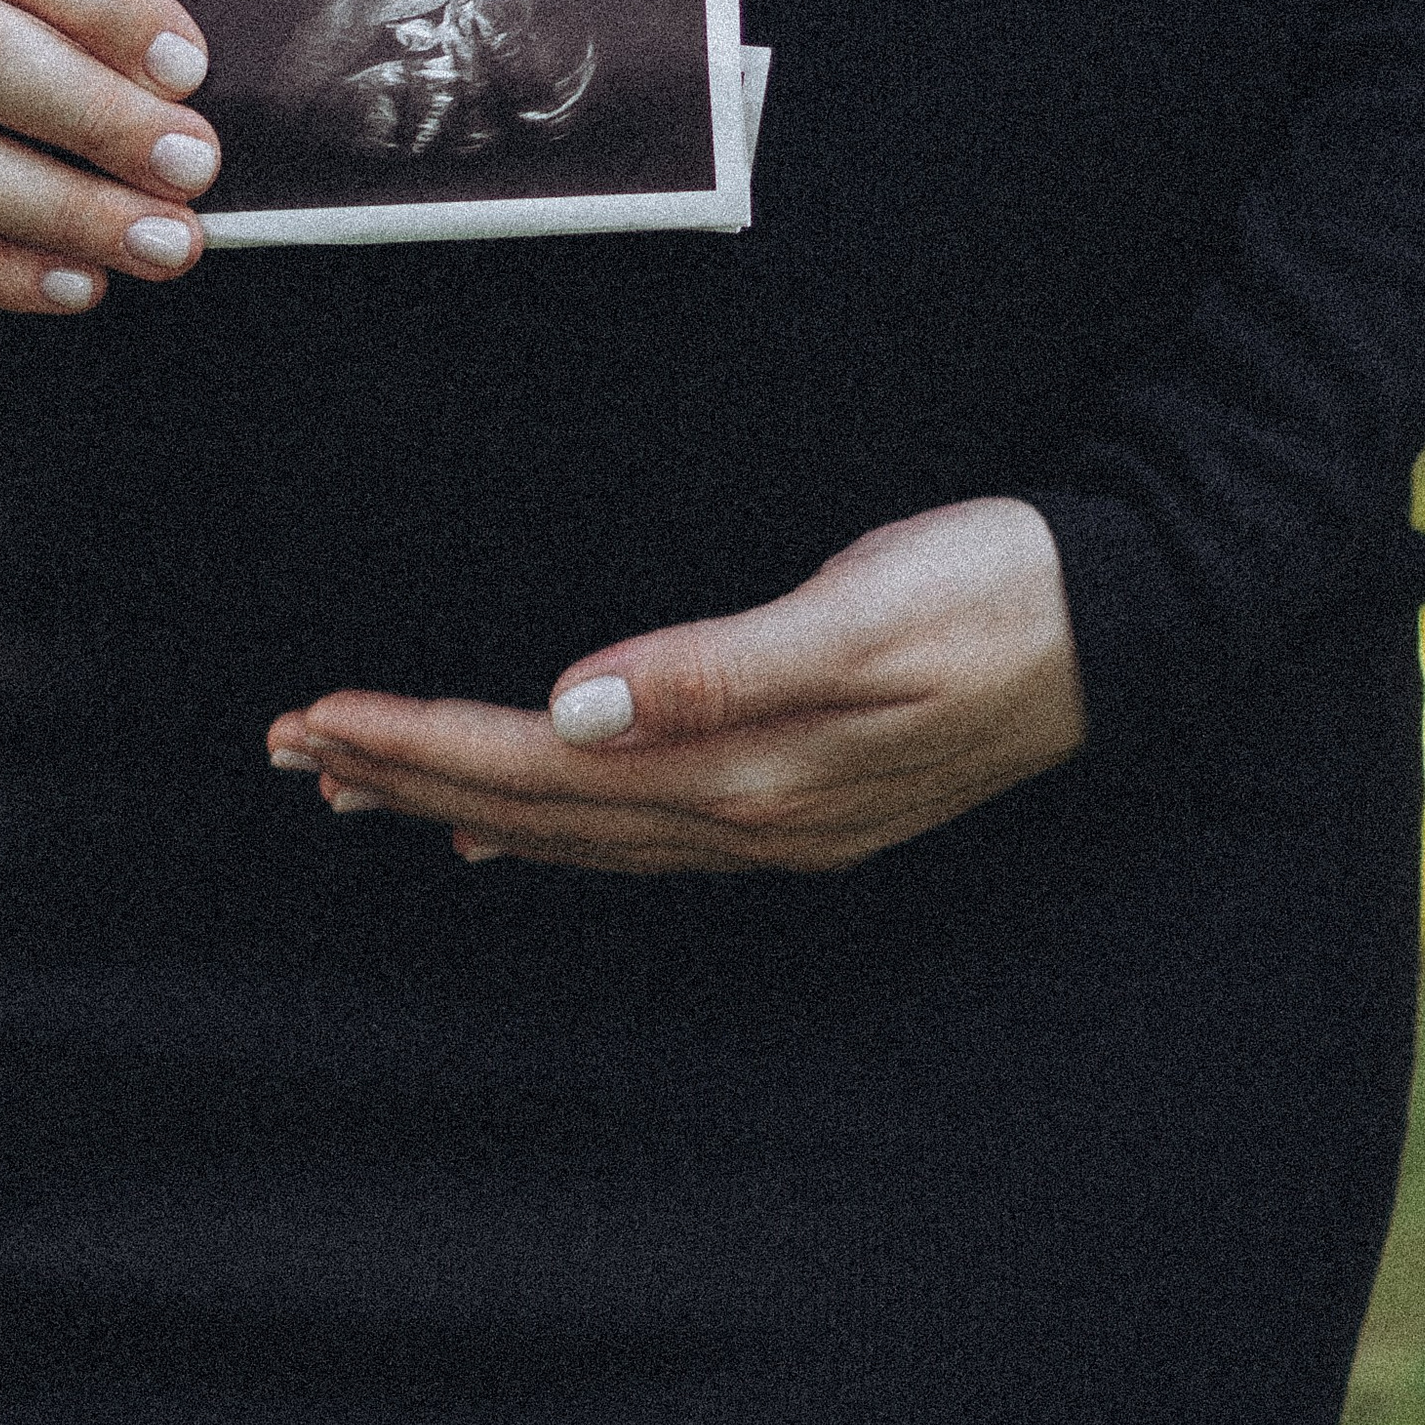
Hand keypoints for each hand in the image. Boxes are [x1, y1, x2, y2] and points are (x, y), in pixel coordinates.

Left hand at [267, 498, 1087, 872]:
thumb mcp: (867, 611)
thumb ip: (723, 667)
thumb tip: (582, 708)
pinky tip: (508, 817)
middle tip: (294, 747)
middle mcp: (751, 816)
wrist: (1130, 622)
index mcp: (751, 769)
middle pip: (541, 809)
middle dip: (408, 773)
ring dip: (462, 800)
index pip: (542, 767)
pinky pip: (640, 834)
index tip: (319, 718)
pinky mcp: (802, 797)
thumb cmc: (1001, 591)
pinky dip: (554, 825)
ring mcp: (778, 821)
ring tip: (360, 784)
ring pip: (580, 829)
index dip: (422, 744)